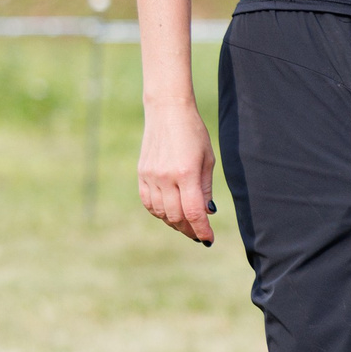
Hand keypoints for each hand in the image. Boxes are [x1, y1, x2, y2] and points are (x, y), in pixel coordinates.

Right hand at [138, 98, 217, 245]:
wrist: (167, 112)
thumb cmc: (194, 133)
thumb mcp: (207, 160)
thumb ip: (205, 188)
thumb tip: (207, 213)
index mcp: (186, 173)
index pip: (194, 212)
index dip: (202, 230)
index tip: (208, 239)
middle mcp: (166, 178)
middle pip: (176, 216)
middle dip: (189, 229)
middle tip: (199, 234)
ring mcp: (150, 176)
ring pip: (161, 212)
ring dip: (174, 223)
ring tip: (186, 224)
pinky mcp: (141, 174)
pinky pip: (148, 203)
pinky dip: (159, 212)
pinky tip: (169, 213)